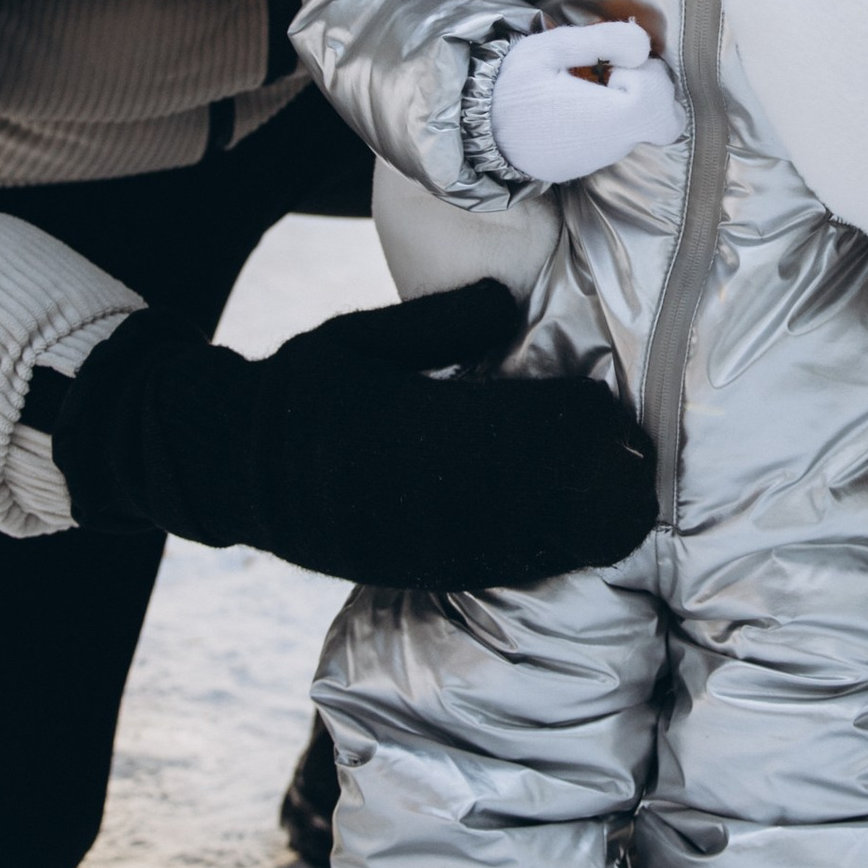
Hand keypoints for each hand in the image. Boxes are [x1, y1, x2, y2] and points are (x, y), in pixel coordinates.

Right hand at [50, 282, 657, 585]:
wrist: (239, 472)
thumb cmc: (306, 389)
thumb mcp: (358, 338)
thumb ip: (435, 323)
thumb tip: (506, 298)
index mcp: (419, 425)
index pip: (528, 426)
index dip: (579, 416)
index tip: (601, 397)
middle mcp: (434, 491)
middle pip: (552, 488)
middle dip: (600, 467)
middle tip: (628, 442)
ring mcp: (436, 539)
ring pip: (545, 538)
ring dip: (595, 513)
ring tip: (624, 483)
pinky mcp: (435, 569)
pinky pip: (519, 567)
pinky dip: (565, 548)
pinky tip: (592, 528)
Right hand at [489, 19, 684, 185]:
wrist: (472, 129)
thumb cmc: (511, 84)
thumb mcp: (551, 47)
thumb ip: (603, 40)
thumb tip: (643, 48)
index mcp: (608, 117)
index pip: (662, 102)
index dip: (648, 76)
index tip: (615, 65)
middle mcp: (610, 146)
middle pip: (660, 118)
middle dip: (644, 89)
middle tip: (607, 71)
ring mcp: (598, 161)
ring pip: (638, 130)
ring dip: (624, 103)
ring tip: (585, 84)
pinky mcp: (584, 167)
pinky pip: (614, 140)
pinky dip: (607, 120)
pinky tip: (575, 104)